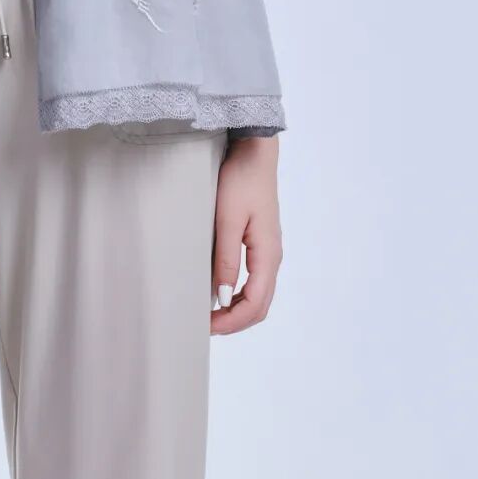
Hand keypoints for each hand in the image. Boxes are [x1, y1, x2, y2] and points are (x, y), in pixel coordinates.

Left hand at [210, 136, 282, 334]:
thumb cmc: (240, 180)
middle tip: (205, 325)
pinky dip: (240, 294)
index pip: (255, 304)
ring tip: (210, 312)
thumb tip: (224, 297)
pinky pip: (255, 279)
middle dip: (235, 322)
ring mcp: (268, 250)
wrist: (254, 152)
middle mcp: (272, 257)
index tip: (207, 326)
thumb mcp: (228, 219)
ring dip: (238, 309)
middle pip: (260, 305)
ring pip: (259, 295)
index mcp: (268, 255)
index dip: (232, 322)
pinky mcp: (260, 241)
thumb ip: (227, 259)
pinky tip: (220, 290)